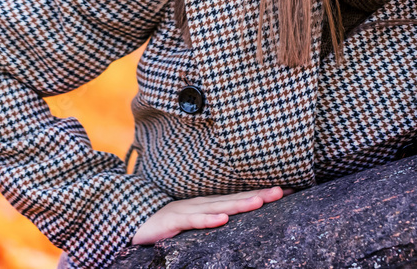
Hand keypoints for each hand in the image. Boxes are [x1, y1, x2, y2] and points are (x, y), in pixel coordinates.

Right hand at [131, 186, 294, 244]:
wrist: (128, 223)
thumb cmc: (162, 226)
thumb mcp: (191, 224)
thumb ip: (210, 221)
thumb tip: (234, 221)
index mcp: (207, 206)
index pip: (239, 198)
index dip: (262, 194)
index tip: (289, 191)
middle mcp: (200, 204)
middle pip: (235, 198)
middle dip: (260, 194)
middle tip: (284, 190)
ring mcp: (186, 211)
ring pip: (218, 206)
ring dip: (241, 203)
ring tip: (262, 200)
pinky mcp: (171, 221)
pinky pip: (192, 221)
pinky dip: (207, 219)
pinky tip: (222, 219)